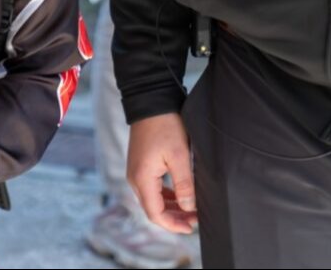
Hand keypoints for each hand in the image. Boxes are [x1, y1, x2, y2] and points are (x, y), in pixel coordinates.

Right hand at [127, 113, 196, 233]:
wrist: (151, 102)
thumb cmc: (165, 126)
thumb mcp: (180, 155)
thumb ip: (184, 183)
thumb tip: (188, 207)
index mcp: (142, 179)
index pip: (155, 213)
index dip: (173, 224)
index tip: (191, 227)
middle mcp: (135, 179)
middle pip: (153, 209)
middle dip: (174, 217)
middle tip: (195, 220)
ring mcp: (136, 172)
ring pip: (153, 199)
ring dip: (171, 207)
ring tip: (190, 210)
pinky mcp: (140, 165)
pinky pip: (152, 188)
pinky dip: (166, 196)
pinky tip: (180, 196)